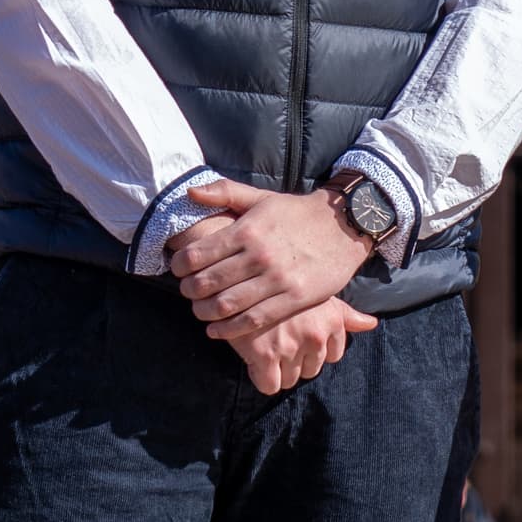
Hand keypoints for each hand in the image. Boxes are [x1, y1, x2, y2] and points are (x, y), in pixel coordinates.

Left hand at [172, 177, 375, 341]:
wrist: (344, 225)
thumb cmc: (297, 212)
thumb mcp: (261, 197)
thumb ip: (224, 192)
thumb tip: (189, 192)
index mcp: (247, 230)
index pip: (197, 255)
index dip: (179, 266)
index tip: (177, 270)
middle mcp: (259, 255)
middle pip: (208, 282)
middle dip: (189, 292)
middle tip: (186, 293)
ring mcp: (277, 279)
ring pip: (228, 304)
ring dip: (205, 312)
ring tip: (200, 311)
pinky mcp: (294, 298)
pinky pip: (254, 320)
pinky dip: (230, 329)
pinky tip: (217, 330)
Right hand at [221, 295, 374, 394]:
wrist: (239, 276)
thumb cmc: (281, 285)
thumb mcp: (318, 294)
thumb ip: (345, 315)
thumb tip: (372, 324)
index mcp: (332, 320)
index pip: (332, 356)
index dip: (313, 350)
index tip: (298, 338)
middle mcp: (315, 334)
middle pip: (311, 371)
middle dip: (296, 361)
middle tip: (279, 341)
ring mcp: (290, 346)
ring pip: (290, 380)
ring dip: (278, 370)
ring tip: (266, 346)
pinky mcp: (264, 355)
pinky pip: (269, 386)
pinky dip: (262, 378)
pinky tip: (254, 357)